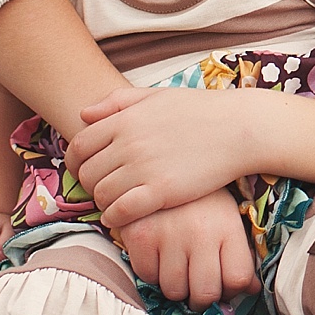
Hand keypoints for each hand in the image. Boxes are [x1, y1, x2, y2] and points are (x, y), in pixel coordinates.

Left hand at [70, 86, 257, 227]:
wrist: (240, 129)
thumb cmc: (201, 111)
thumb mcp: (157, 96)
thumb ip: (118, 101)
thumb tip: (84, 113)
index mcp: (126, 119)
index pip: (79, 145)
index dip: (75, 162)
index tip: (85, 170)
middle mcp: (129, 142)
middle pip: (86, 172)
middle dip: (89, 184)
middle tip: (103, 189)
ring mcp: (144, 167)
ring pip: (101, 194)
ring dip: (103, 202)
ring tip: (115, 202)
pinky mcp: (161, 191)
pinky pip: (121, 211)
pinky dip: (115, 217)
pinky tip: (123, 217)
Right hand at [110, 189, 258, 306]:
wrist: (164, 157)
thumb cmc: (200, 194)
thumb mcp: (228, 215)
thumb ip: (239, 252)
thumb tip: (250, 290)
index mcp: (228, 226)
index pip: (237, 278)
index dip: (232, 290)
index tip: (223, 285)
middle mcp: (200, 233)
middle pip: (205, 292)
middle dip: (202, 297)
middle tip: (197, 286)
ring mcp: (168, 235)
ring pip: (173, 289)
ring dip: (176, 286)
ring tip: (178, 267)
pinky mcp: (139, 236)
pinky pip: (146, 275)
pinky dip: (151, 272)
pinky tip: (157, 254)